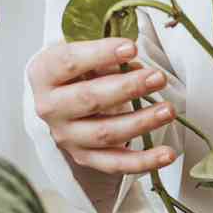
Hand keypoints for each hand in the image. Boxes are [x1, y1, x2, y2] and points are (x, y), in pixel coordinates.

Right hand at [26, 37, 178, 179]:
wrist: (60, 101)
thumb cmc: (77, 72)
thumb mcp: (83, 55)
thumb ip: (106, 57)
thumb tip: (136, 66)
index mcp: (44, 74)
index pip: (69, 62)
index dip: (101, 54)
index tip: (132, 48)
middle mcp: (49, 108)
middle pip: (90, 99)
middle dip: (128, 88)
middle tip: (158, 77)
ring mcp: (66, 136)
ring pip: (106, 133)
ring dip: (141, 122)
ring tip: (168, 110)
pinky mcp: (84, 158)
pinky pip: (115, 164)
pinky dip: (144, 161)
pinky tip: (167, 154)